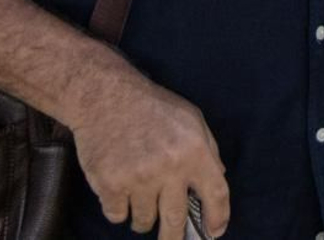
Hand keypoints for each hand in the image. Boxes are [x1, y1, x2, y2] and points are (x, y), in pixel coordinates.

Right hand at [72, 74, 228, 239]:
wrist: (105, 97)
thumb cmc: (152, 107)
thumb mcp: (191, 118)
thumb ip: (208, 149)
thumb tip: (217, 179)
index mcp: (194, 151)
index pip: (216, 194)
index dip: (217, 218)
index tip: (214, 232)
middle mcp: (169, 168)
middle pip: (176, 220)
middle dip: (175, 237)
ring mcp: (138, 178)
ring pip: (144, 221)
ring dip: (143, 218)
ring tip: (141, 199)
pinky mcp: (110, 184)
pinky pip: (117, 215)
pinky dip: (119, 209)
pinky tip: (120, 191)